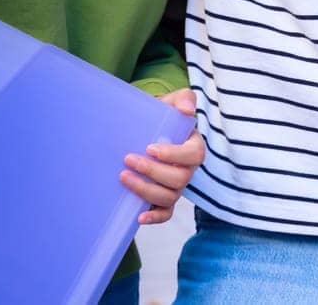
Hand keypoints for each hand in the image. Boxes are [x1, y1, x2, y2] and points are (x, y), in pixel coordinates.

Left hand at [121, 88, 205, 224]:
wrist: (145, 133)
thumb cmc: (160, 119)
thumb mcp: (171, 104)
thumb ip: (183, 99)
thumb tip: (187, 110)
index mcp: (193, 146)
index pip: (194, 154)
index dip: (174, 154)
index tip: (150, 148)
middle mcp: (188, 169)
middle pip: (180, 178)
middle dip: (153, 171)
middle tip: (128, 160)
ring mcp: (177, 186)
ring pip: (170, 196)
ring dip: (146, 190)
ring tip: (123, 177)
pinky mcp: (165, 200)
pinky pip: (166, 214)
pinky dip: (155, 218)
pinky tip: (138, 216)